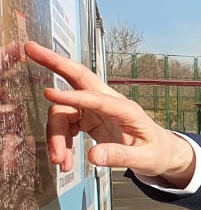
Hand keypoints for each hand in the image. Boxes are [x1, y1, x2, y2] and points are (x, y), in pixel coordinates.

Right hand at [24, 42, 195, 184]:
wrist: (161, 152)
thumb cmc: (157, 152)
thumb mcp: (145, 159)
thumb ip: (120, 157)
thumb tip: (93, 157)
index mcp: (126, 109)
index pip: (96, 98)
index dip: (73, 97)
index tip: (49, 94)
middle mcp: (109, 103)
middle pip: (78, 77)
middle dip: (54, 63)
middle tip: (30, 48)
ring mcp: (96, 109)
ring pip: (64, 112)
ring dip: (55, 136)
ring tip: (60, 161)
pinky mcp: (88, 118)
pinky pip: (65, 126)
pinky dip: (60, 142)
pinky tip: (65, 160)